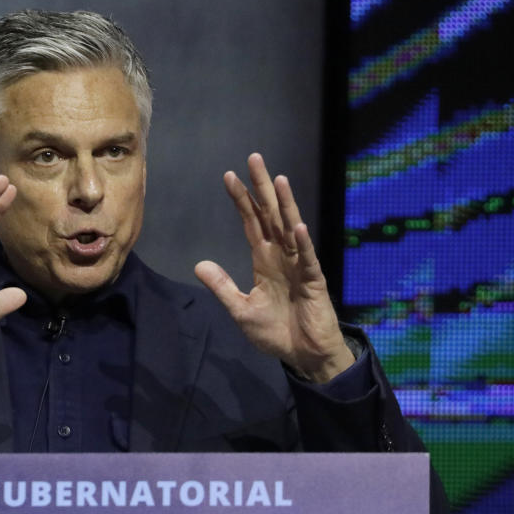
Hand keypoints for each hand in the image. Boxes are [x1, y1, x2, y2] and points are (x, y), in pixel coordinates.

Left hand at [194, 153, 353, 382]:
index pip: (251, 222)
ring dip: (285, 205)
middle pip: (270, 214)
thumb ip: (222, 286)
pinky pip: (307, 259)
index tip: (228, 176)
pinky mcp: (314, 282)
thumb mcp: (241, 309)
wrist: (302, 355)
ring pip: (291, 228)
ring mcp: (299, 265)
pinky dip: (303, 243)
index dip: (241, 200)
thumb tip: (200, 265)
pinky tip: (298, 226)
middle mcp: (282, 256)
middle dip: (262, 187)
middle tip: (254, 158)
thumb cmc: (276, 332)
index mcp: (264, 260)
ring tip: (277, 179)